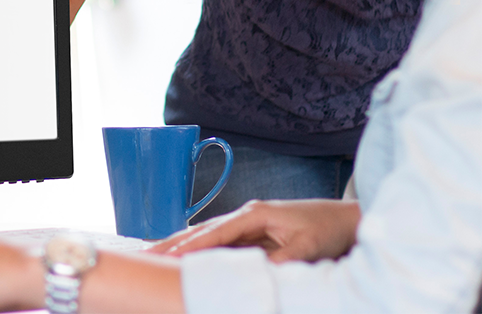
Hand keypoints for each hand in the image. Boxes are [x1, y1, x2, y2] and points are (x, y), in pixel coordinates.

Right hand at [149, 199, 360, 262]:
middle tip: (146, 253)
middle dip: (174, 242)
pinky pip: (221, 243)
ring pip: (208, 236)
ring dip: (183, 245)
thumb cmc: (327, 228)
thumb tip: (253, 278)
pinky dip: (201, 249)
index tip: (167, 256)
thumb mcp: (307, 248)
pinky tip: (186, 257)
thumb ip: (278, 262)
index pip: (215, 233)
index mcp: (255, 214)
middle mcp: (246, 216)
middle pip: (203, 230)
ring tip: (156, 254)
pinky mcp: (254, 233)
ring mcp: (248, 224)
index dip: (190, 246)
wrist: (346, 219)